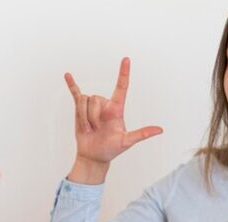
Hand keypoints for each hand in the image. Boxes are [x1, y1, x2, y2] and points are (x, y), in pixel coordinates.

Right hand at [65, 58, 162, 183]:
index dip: (123, 73)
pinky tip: (68, 75)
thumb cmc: (111, 149)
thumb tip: (160, 130)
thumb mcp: (127, 142)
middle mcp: (105, 105)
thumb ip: (142, 134)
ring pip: (84, 100)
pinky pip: (75, 93)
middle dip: (92, 116)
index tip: (126, 59)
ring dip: (83, 117)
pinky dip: (71, 84)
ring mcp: (92, 106)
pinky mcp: (80, 109)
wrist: (94, 156)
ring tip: (89, 128)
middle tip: (96, 130)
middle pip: (95, 98)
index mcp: (116, 109)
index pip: (121, 87)